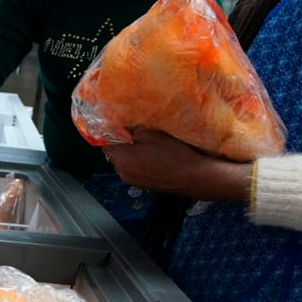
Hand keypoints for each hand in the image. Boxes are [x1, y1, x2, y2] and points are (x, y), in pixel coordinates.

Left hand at [104, 129, 252, 203]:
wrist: (197, 178)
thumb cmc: (177, 155)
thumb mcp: (153, 134)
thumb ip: (132, 127)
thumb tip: (119, 121)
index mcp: (122, 160)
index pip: (105, 139)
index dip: (112, 127)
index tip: (119, 118)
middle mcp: (123, 173)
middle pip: (114, 149)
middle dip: (122, 137)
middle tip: (137, 126)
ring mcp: (132, 180)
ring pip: (125, 158)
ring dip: (132, 148)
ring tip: (148, 139)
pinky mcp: (143, 184)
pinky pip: (134, 166)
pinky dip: (139, 158)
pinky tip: (154, 152)